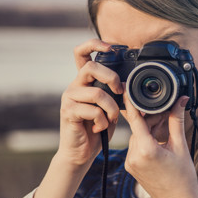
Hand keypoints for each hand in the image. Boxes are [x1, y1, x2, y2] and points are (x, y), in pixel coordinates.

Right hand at [33, 39, 122, 197]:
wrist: (82, 152)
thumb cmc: (98, 128)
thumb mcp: (111, 106)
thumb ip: (115, 93)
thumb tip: (130, 84)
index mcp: (85, 81)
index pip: (82, 53)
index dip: (95, 44)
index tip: (112, 48)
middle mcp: (75, 86)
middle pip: (90, 67)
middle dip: (110, 78)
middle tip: (119, 92)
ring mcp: (69, 98)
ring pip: (96, 93)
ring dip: (111, 108)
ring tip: (111, 118)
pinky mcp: (68, 112)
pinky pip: (91, 110)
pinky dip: (102, 120)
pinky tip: (100, 128)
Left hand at [123, 94, 197, 197]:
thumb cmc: (183, 177)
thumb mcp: (181, 146)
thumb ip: (176, 121)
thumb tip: (180, 101)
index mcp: (146, 150)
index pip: (135, 119)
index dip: (130, 102)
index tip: (127, 88)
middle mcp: (134, 156)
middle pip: (138, 127)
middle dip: (152, 118)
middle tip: (168, 114)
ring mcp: (130, 162)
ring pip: (137, 135)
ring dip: (149, 129)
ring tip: (166, 129)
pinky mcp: (131, 166)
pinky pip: (136, 146)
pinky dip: (146, 139)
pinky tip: (159, 141)